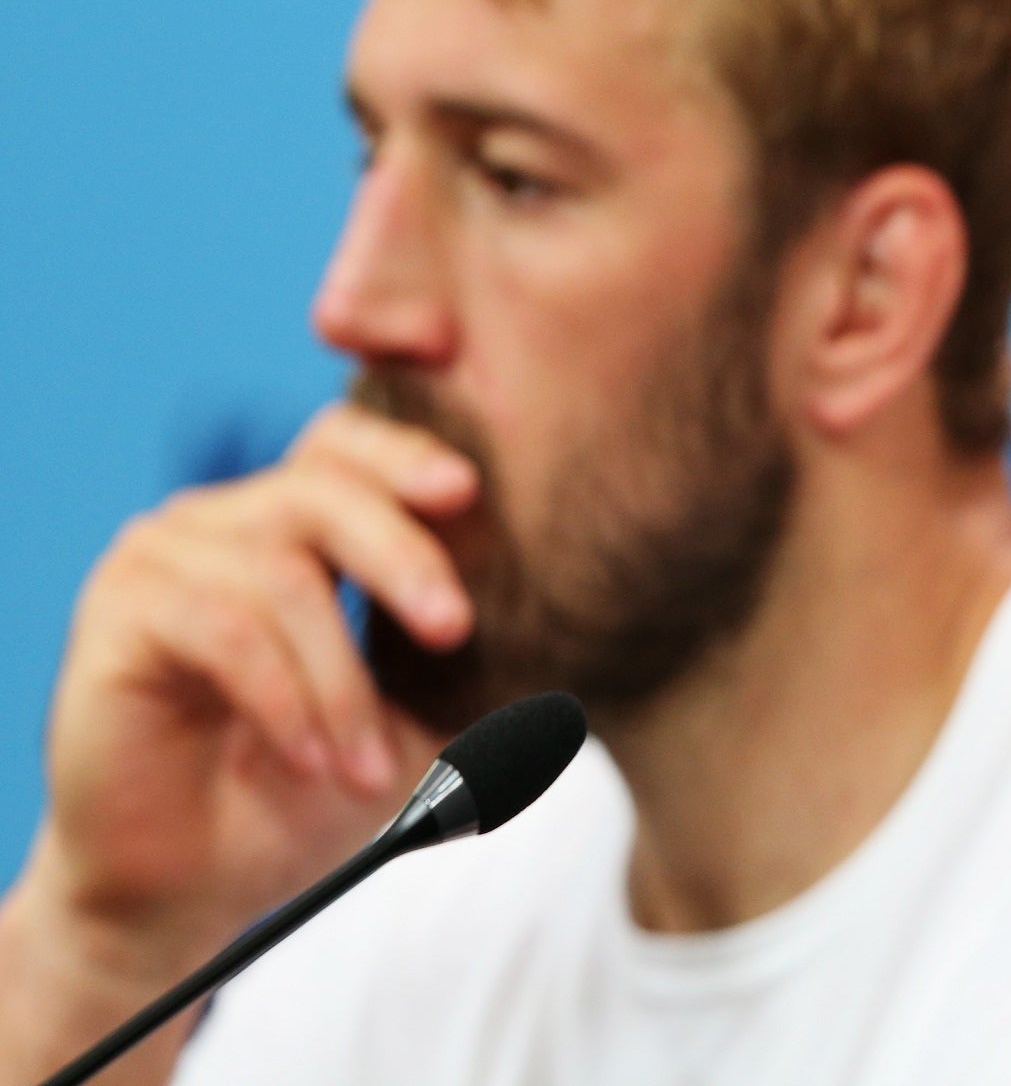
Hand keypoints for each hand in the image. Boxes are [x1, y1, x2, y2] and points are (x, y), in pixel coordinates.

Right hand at [0, 403, 477, 1073]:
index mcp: (295, 520)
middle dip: (404, 557)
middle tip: (457, 630)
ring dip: (341, 683)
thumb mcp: (415, 720)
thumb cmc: (312, 791)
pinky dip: (285, 702)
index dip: (403, 444)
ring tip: (368, 768)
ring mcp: (163, 556)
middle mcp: (226, 519)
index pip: (349, 445)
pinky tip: (312, 762)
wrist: (198, 888)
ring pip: (282, 576)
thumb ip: (470, 663)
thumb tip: (571, 633)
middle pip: (326, 489)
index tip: (468, 486)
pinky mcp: (118, 612)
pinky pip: (223, 630)